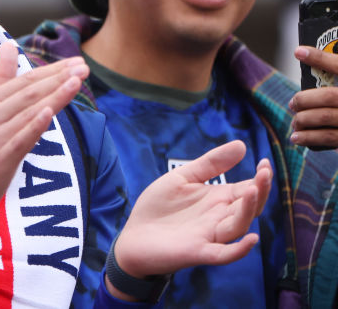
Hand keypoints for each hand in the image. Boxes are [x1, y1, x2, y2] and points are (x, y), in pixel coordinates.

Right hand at [0, 43, 85, 221]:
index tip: (76, 61)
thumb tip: (8, 45)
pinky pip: (19, 140)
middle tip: (84, 66)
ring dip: (54, 96)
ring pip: (28, 112)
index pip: (25, 81)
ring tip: (76, 81)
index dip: (52, 70)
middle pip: (29, 92)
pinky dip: (34, 126)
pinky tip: (49, 113)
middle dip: (59, 78)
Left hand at [111, 140, 271, 294]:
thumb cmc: (159, 206)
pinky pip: (224, 254)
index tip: (265, 162)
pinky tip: (251, 239)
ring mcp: (211, 235)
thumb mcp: (183, 177)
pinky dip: (239, 249)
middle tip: (264, 172)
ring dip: (247, 211)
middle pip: (248, 207)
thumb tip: (242, 145)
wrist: (134, 234)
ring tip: (252, 191)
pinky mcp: (199, 251)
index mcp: (218, 200)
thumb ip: (211, 164)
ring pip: (238, 226)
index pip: (248, 189)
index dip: (259, 178)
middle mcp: (220, 218)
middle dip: (259, 191)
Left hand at [290, 46, 337, 148]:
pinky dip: (310, 137)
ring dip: (303, 119)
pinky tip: (297, 137)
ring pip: (325, 116)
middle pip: (330, 96)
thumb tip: (308, 58)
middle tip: (293, 103)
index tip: (298, 52)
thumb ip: (336, 71)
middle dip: (305, 98)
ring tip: (295, 121)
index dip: (320, 58)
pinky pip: (330, 137)